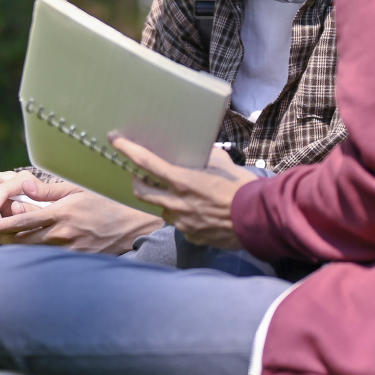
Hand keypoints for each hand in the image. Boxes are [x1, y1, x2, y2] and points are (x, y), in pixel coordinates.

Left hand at [0, 172, 159, 252]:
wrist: (135, 224)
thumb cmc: (106, 202)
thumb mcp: (78, 189)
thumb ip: (49, 189)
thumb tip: (24, 186)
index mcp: (60, 214)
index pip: (22, 221)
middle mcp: (62, 235)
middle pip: (22, 242)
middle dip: (5, 238)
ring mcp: (70, 251)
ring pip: (34, 252)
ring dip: (20, 246)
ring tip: (12, 237)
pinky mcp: (79, 260)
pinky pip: (51, 259)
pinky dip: (39, 253)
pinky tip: (37, 246)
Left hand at [110, 136, 255, 249]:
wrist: (260, 219)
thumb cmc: (243, 188)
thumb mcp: (223, 165)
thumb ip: (207, 157)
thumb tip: (203, 151)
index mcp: (182, 180)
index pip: (146, 163)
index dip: (128, 149)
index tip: (114, 139)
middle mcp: (177, 202)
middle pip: (141, 191)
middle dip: (137, 182)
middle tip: (141, 175)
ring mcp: (182, 222)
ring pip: (162, 209)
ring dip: (164, 201)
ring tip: (179, 195)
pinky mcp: (192, 235)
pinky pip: (180, 225)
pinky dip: (184, 217)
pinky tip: (199, 214)